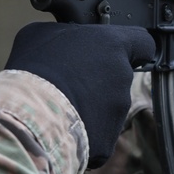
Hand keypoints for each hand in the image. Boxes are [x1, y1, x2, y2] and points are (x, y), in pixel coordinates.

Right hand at [5, 23, 155, 167]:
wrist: (30, 115)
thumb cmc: (35, 68)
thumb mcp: (41, 33)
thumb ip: (64, 32)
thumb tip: (63, 36)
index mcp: (112, 45)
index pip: (143, 42)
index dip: (133, 47)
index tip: (121, 52)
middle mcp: (123, 77)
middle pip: (117, 78)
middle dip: (97, 81)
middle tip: (69, 81)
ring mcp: (118, 112)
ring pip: (106, 108)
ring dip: (88, 107)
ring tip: (58, 106)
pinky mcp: (107, 142)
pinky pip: (95, 135)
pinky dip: (81, 133)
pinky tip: (58, 128)